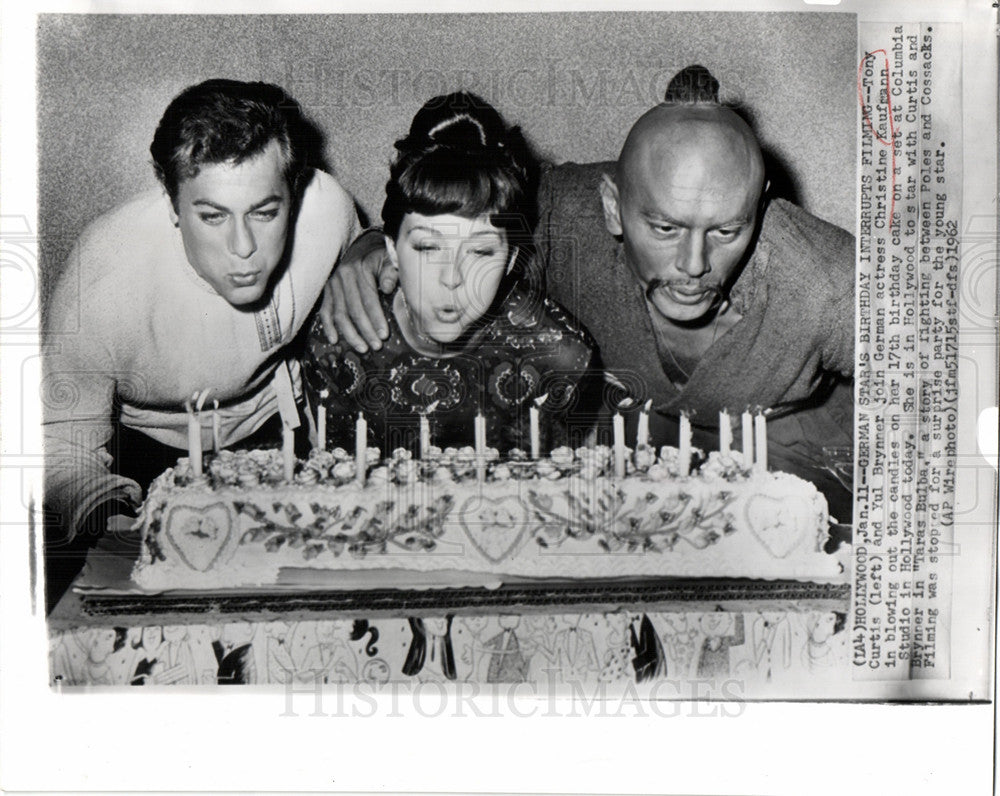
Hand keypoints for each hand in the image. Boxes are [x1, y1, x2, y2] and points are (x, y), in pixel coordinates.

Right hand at [319, 231, 396, 352]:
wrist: (361, 244)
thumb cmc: (378, 255)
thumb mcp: (388, 258)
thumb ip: (391, 271)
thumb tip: (387, 287)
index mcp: (359, 270)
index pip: (368, 299)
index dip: (376, 319)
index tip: (383, 335)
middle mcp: (342, 278)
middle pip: (353, 310)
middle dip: (365, 331)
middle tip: (375, 346)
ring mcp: (332, 285)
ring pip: (339, 314)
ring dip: (350, 333)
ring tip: (362, 348)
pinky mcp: (327, 290)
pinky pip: (325, 311)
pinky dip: (328, 326)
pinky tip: (334, 340)